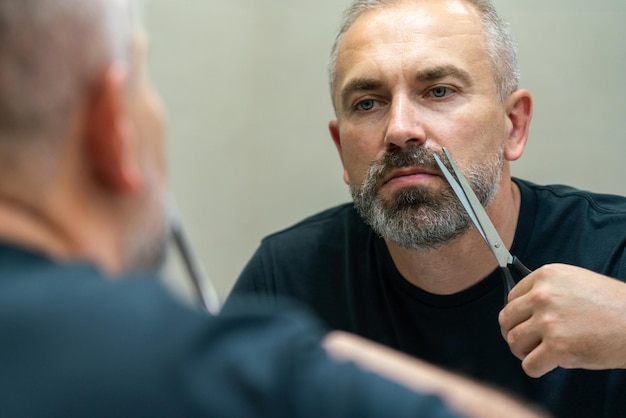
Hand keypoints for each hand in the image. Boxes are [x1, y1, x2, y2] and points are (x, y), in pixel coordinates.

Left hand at [499, 263, 625, 377]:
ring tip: (539, 353)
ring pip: (514, 341)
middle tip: (527, 342)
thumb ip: (548, 290)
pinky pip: (529, 365)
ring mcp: (548, 321)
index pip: (511, 297)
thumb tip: (523, 310)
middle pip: (506, 319)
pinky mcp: (557, 347)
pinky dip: (535, 369)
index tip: (525, 323)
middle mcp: (543, 295)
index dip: (518, 314)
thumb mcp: (576, 282)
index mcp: (546, 276)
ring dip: (523, 351)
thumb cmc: (613, 306)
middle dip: (514, 333)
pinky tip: (548, 364)